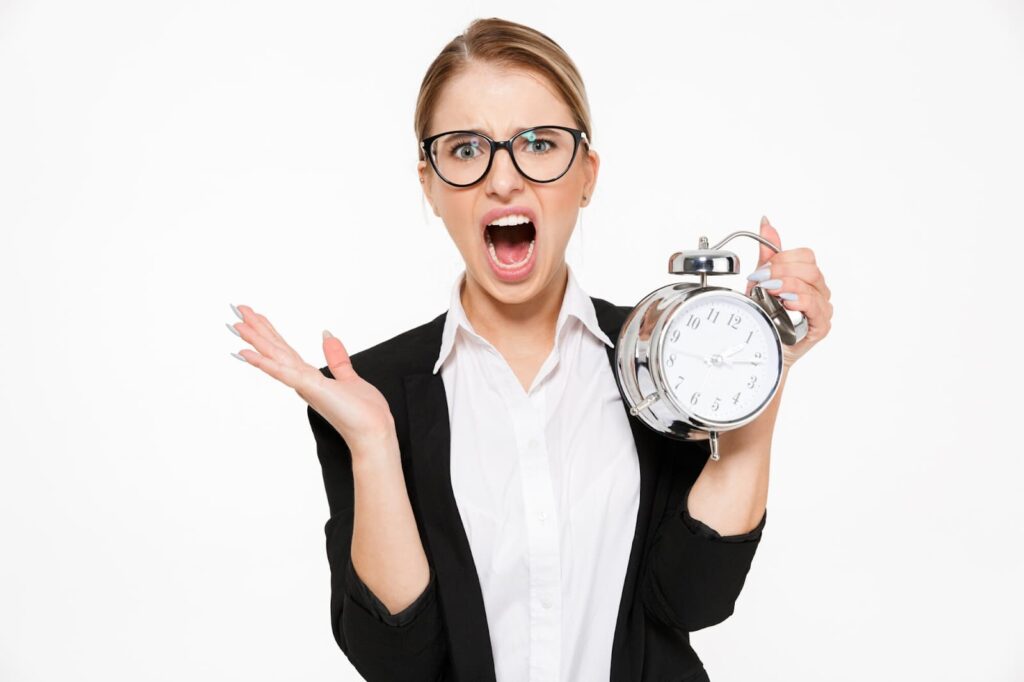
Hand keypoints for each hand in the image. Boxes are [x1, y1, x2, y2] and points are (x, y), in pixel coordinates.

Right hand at [227, 304, 396, 454]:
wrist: (373, 433)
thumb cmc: (363, 413)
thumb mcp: (349, 377)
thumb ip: (336, 358)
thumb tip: (327, 335)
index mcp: (309, 377)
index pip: (284, 350)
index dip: (269, 332)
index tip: (255, 316)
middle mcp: (302, 380)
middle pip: (275, 350)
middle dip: (256, 330)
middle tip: (238, 310)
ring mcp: (304, 385)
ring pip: (275, 357)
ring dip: (255, 340)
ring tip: (237, 324)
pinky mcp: (311, 388)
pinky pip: (284, 373)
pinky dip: (266, 363)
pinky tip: (248, 354)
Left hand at [744, 216, 832, 368]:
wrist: (762, 346)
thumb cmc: (764, 316)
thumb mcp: (761, 280)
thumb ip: (767, 253)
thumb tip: (767, 223)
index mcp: (808, 277)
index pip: (806, 256)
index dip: (783, 259)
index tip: (762, 270)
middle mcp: (819, 291)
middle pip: (810, 268)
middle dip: (782, 271)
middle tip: (762, 281)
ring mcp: (822, 309)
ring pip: (811, 286)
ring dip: (786, 286)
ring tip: (769, 293)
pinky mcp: (821, 326)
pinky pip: (816, 307)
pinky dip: (800, 301)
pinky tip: (787, 303)